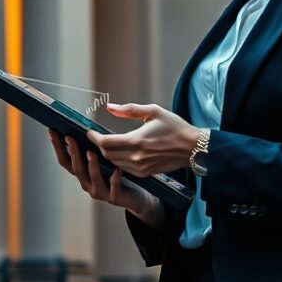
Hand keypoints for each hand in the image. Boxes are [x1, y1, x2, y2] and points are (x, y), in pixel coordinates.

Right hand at [47, 128, 152, 214]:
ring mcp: (100, 192)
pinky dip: (115, 179)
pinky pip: (114, 187)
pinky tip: (117, 170)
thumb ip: (94, 150)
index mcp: (83, 174)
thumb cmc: (118, 174)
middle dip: (73, 152)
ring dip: (91, 165)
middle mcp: (87, 184)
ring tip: (90, 152)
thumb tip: (85, 130)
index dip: (58, 147)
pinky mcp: (115, 197)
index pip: (65, 160)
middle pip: (76, 168)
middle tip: (69, 137)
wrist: (136, 197)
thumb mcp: (104, 161)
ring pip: (93, 178)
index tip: (52, 131)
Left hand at [85, 103, 199, 176]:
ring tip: (104, 144)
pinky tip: (118, 153)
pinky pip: (123, 169)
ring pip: (113, 163)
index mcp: (137, 140)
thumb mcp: (153, 111)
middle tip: (96, 137)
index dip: (94, 137)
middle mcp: (136, 157)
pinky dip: (117, 161)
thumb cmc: (175, 127)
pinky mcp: (145, 173)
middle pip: (107, 154)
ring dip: (107, 154)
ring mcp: (140, 168)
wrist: (193, 148)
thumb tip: (110, 107)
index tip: (89, 131)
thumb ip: (129, 110)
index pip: (105, 142)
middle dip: (98, 145)